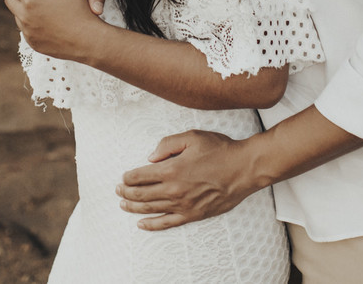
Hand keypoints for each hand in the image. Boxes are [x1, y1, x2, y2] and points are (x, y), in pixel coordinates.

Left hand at [5, 0, 106, 60]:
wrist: (89, 41)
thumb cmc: (80, 11)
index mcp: (31, 2)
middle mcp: (25, 19)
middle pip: (10, 0)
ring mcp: (28, 34)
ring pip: (17, 16)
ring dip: (25, 7)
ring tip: (42, 3)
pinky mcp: (34, 44)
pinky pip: (26, 30)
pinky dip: (31, 22)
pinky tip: (47, 19)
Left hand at [117, 130, 259, 230]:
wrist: (244, 168)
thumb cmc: (220, 151)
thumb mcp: (192, 137)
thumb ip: (168, 144)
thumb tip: (150, 157)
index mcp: (172, 168)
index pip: (141, 175)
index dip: (128, 177)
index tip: (122, 177)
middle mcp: (174, 189)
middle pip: (142, 194)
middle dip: (126, 192)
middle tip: (118, 190)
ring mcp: (183, 204)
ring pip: (151, 208)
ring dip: (134, 207)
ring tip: (123, 205)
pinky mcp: (193, 215)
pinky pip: (167, 223)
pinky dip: (152, 224)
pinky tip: (142, 224)